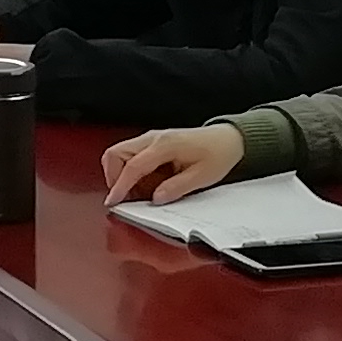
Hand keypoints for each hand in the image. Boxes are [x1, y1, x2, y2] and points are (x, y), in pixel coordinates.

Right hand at [102, 120, 244, 204]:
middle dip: (113, 177)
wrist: (228, 139)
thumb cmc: (218, 154)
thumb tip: (156, 199)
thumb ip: (177, 188)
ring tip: (139, 193)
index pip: (133, 166)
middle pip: (116, 154)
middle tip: (123, 197)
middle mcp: (153, 139)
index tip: (113, 202)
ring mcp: (152, 139)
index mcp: (165, 145)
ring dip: (121, 175)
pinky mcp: (153, 144)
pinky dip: (132, 172)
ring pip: (120, 154)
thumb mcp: (202, 176)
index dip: (120, 186)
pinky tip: (148, 184)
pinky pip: (131, 157)